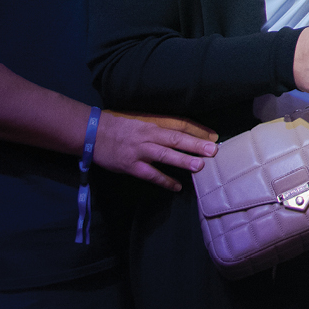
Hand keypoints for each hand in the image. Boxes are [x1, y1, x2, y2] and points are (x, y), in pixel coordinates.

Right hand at [93, 111, 218, 192]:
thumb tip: (185, 135)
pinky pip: (150, 174)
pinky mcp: (130, 165)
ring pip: (164, 155)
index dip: (197, 130)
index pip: (180, 124)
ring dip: (182, 161)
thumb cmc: (122, 126)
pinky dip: (164, 180)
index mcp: (154, 122)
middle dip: (195, 144)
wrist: (93, 132)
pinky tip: (177, 187)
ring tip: (200, 166)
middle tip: (214, 150)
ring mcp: (139, 150)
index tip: (214, 136)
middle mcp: (149, 134)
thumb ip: (162, 127)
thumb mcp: (143, 121)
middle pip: (176, 137)